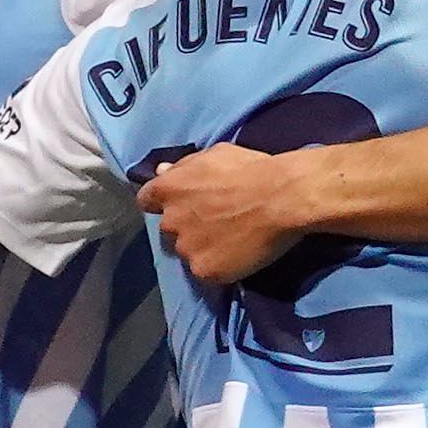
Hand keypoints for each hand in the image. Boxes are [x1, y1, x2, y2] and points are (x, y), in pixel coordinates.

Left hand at [134, 138, 327, 284]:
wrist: (281, 199)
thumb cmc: (250, 170)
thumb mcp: (214, 155)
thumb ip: (184, 167)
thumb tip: (162, 171)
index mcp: (167, 189)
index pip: (146, 200)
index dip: (162, 202)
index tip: (180, 203)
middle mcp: (169, 221)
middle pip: (169, 228)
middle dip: (186, 225)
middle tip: (214, 222)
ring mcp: (186, 249)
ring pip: (188, 251)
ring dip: (202, 246)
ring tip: (230, 240)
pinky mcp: (204, 271)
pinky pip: (206, 270)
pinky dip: (218, 265)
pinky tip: (237, 255)